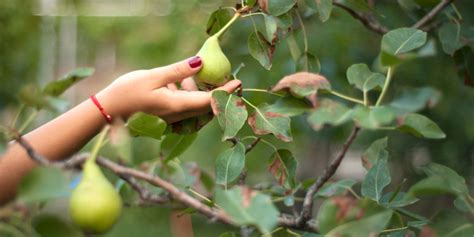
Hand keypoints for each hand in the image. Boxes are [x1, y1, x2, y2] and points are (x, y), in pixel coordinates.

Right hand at [97, 56, 240, 122]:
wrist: (108, 111)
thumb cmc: (128, 92)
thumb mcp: (154, 76)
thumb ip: (178, 70)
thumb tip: (200, 62)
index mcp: (177, 105)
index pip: (208, 100)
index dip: (225, 92)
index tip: (238, 83)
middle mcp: (177, 115)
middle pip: (205, 104)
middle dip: (218, 92)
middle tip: (226, 77)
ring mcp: (171, 117)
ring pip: (194, 104)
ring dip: (199, 90)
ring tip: (195, 73)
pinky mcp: (165, 115)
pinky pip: (184, 104)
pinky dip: (187, 92)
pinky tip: (179, 80)